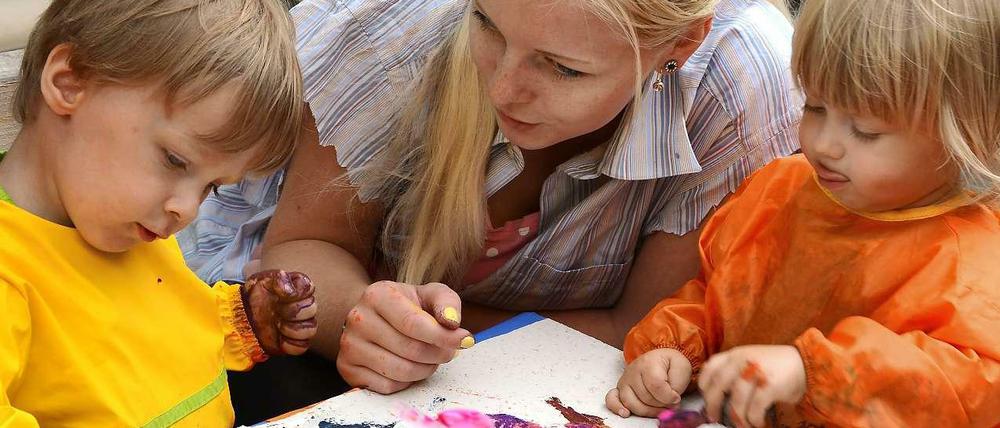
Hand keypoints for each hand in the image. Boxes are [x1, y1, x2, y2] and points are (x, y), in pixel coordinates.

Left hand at [243, 269, 317, 355]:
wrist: (243, 316)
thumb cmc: (255, 296)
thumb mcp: (262, 280)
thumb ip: (278, 278)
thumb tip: (289, 285)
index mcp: (297, 290)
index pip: (309, 288)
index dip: (298, 292)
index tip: (283, 294)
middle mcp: (302, 307)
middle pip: (312, 308)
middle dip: (292, 310)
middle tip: (277, 310)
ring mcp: (300, 325)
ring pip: (311, 329)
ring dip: (292, 328)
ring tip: (277, 325)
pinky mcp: (294, 342)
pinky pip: (302, 346)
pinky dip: (290, 343)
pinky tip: (279, 338)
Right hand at [337, 281, 472, 393]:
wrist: (374, 315)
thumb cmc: (408, 305)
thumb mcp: (430, 294)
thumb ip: (447, 303)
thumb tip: (452, 323)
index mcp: (377, 295)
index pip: (414, 323)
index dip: (443, 336)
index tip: (464, 340)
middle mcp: (358, 319)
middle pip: (409, 350)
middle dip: (438, 355)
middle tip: (448, 352)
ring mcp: (349, 345)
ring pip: (399, 371)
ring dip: (425, 370)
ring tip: (431, 359)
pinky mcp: (347, 368)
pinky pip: (387, 386)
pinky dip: (406, 382)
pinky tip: (410, 367)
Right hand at [606, 348, 691, 417]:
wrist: (660, 359)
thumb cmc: (670, 364)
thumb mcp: (681, 368)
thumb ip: (677, 385)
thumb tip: (670, 401)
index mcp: (648, 363)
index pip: (656, 386)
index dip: (669, 397)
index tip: (676, 398)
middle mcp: (633, 371)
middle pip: (645, 397)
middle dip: (661, 405)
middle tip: (671, 403)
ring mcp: (624, 380)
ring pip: (631, 403)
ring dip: (648, 411)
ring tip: (659, 409)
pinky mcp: (619, 388)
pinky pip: (612, 399)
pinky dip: (617, 407)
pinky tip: (625, 413)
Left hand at [699, 345, 806, 426]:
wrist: (805, 363)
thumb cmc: (775, 366)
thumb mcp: (750, 359)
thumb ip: (734, 368)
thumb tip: (715, 391)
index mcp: (736, 354)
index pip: (711, 367)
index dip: (704, 384)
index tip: (705, 396)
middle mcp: (743, 360)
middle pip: (718, 386)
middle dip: (713, 405)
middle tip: (714, 417)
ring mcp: (756, 372)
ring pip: (736, 401)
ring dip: (737, 418)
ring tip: (741, 425)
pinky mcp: (769, 386)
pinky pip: (754, 409)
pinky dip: (754, 420)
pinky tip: (757, 422)